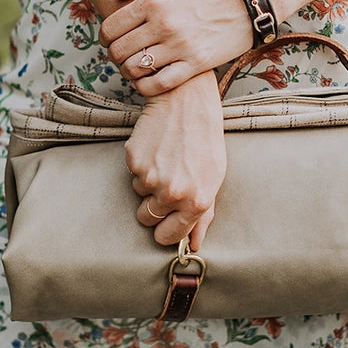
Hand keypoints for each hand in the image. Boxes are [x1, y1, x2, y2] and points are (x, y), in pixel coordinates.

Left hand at [100, 0, 253, 94]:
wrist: (247, 4)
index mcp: (154, 0)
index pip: (111, 27)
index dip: (104, 37)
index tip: (109, 40)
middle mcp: (164, 23)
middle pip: (119, 50)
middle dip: (114, 55)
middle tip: (121, 54)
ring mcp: (180, 46)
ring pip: (135, 69)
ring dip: (128, 71)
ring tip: (133, 66)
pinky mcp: (195, 64)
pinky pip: (158, 84)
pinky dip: (145, 86)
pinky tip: (146, 81)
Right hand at [125, 71, 225, 248]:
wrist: (186, 103)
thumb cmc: (205, 140)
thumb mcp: (214, 178)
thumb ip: (203, 215)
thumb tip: (194, 244)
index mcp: (196, 201)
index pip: (167, 237)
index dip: (164, 232)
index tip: (164, 224)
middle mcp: (172, 193)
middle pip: (147, 218)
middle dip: (154, 206)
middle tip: (168, 183)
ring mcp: (151, 177)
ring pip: (139, 195)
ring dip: (149, 182)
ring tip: (167, 159)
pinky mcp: (134, 161)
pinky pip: (133, 174)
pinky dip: (142, 164)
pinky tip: (157, 148)